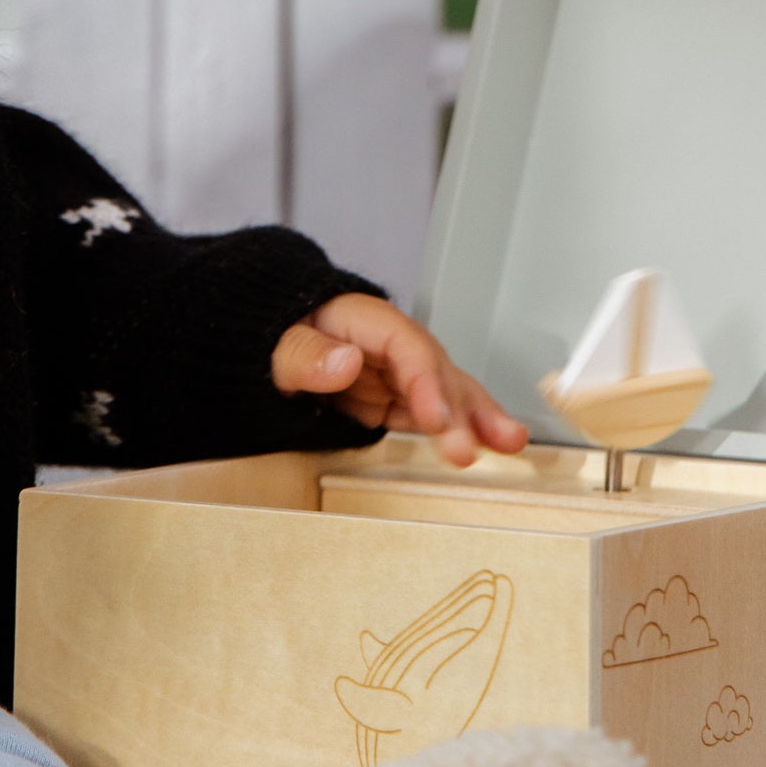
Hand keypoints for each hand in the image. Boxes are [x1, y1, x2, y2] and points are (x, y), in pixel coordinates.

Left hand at [271, 293, 527, 468]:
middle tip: (470, 447)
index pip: (406, 347)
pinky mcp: (391, 396)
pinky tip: (486, 442)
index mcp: (362, 319)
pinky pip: (430, 410)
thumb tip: (346, 360)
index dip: (425, 381)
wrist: (255, 340)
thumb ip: (304, 354)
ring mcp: (393, 371)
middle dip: (459, 409)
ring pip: (445, 389)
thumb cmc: (267, 334)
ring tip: (510, 442)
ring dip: (477, 416)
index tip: (434, 417)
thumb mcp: (270, 344)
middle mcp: (388, 343)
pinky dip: (459, 426)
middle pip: (434, 369)